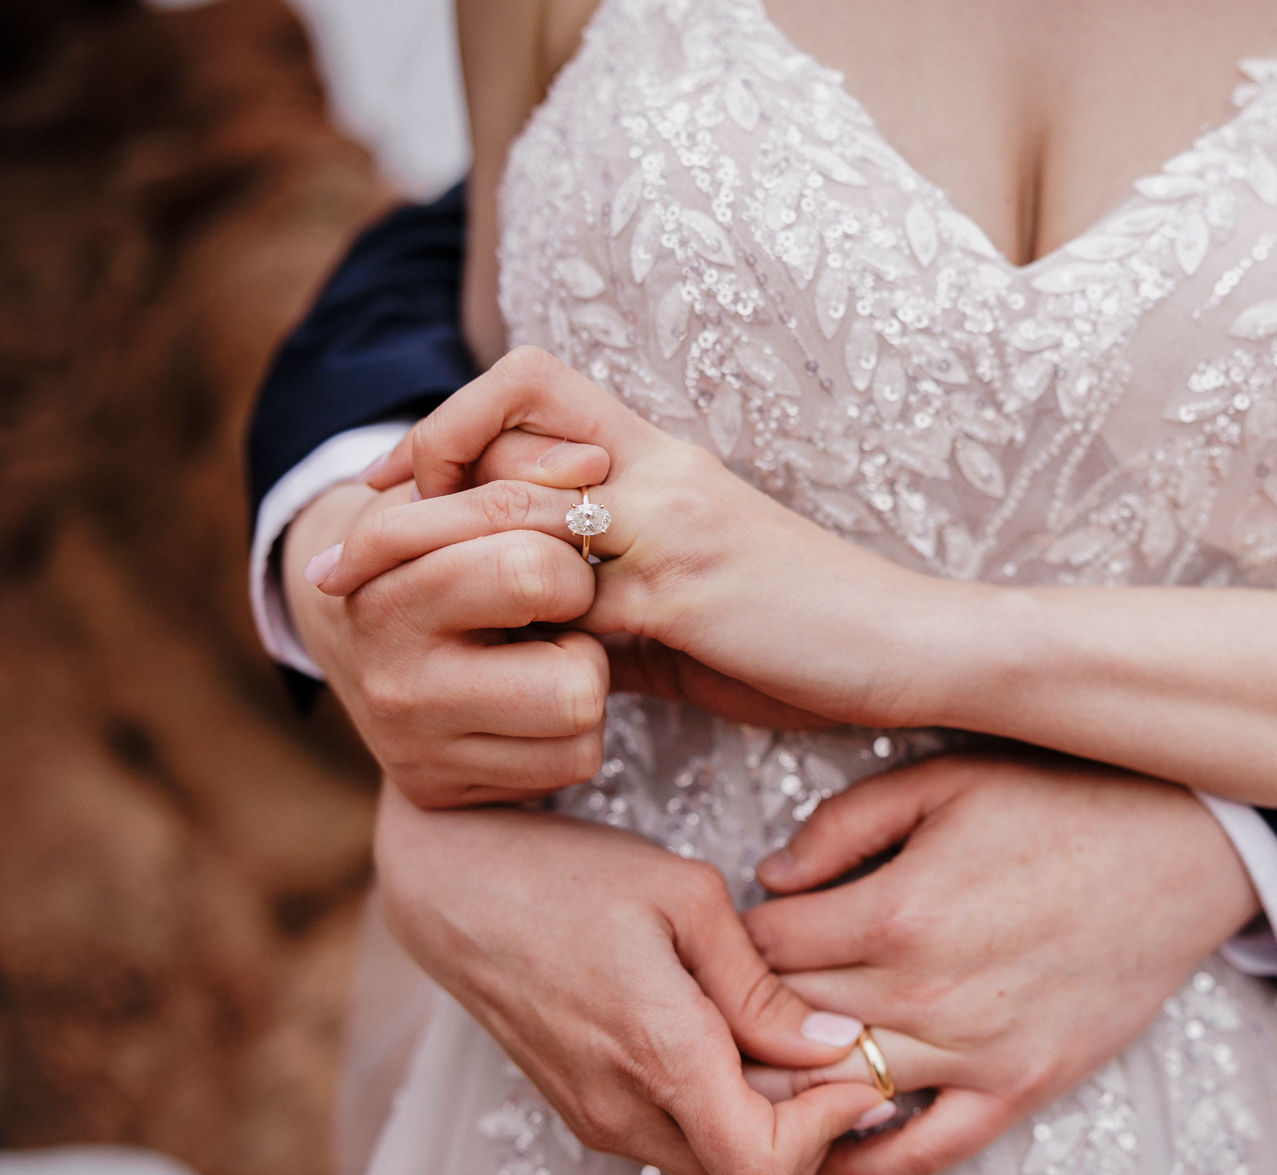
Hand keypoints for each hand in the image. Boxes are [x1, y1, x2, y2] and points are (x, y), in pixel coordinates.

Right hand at [285, 436, 615, 807]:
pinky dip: (572, 726)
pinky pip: (572, 760)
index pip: (526, 564)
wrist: (357, 642)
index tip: (563, 533)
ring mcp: (418, 745)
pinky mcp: (441, 790)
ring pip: (579, 716)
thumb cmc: (431, 549)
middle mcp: (394, 679)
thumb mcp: (450, 491)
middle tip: (559, 597)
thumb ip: (516, 463)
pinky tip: (532, 700)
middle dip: (582, 619)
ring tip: (541, 649)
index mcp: (386, 589)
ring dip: (585, 674)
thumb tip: (594, 462)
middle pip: (572, 671)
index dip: (571, 544)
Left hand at [295, 431, 833, 804]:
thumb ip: (615, 602)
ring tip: (352, 586)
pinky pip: (563, 593)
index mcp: (664, 459)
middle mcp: (660, 472)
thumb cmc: (808, 632)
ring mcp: (670, 526)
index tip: (397, 487)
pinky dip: (500, 622)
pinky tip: (459, 659)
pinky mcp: (681, 593)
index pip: (536, 387)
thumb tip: (538, 633)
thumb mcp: (695, 605)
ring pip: (516, 505)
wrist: (910, 647)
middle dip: (404, 481)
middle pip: (504, 429)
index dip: (453, 422)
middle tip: (339, 545)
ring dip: (419, 543)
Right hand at [371, 785, 894, 1174]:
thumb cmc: (569, 873)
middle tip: (828, 1050)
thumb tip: (835, 1044)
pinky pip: (680, 1146)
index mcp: (657, 1059)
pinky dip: (726, 1116)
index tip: (852, 1062)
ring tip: (780, 1034)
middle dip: (812, 1137)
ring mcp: (599, 1121)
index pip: (766, 1173)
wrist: (454, 883)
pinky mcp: (587, 1113)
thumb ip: (762, 987)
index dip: (829, 1132)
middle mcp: (623, 1113)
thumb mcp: (687, 897)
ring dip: (770, 1127)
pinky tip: (733, 1039)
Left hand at [736, 753, 1261, 1174]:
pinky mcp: (1020, 1085)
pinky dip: (866, 1160)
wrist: (1184, 849)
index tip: (745, 928)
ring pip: (838, 1090)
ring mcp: (975, 1050)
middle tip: (739, 997)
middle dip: (749, 1010)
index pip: (765, 947)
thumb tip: (770, 879)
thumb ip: (843, 825)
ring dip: (792, 1081)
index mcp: (899, 909)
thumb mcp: (943, 779)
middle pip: (787, 1024)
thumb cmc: (1065, 801)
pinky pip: (924, 1151)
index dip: (740, 936)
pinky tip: (829, 1148)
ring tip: (769, 1061)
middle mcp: (927, 992)